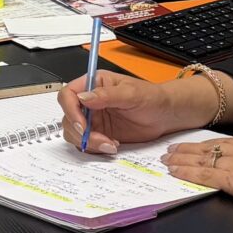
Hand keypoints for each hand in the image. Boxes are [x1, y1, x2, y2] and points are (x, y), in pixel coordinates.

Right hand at [58, 71, 216, 155]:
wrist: (164, 115)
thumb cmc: (151, 97)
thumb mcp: (131, 93)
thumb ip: (106, 95)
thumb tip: (84, 97)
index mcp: (93, 84)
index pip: (68, 95)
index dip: (70, 110)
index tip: (81, 124)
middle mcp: (89, 102)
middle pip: (68, 117)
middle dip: (80, 131)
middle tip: (98, 139)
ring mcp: (93, 119)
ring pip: (74, 133)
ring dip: (88, 142)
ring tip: (109, 143)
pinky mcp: (99, 134)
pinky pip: (86, 144)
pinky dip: (96, 148)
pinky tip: (113, 145)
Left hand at [162, 133, 232, 209]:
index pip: (222, 143)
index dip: (203, 145)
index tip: (191, 145)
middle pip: (207, 148)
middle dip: (186, 150)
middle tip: (169, 150)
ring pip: (201, 159)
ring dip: (181, 159)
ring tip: (167, 160)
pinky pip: (205, 175)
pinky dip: (188, 173)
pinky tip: (175, 173)